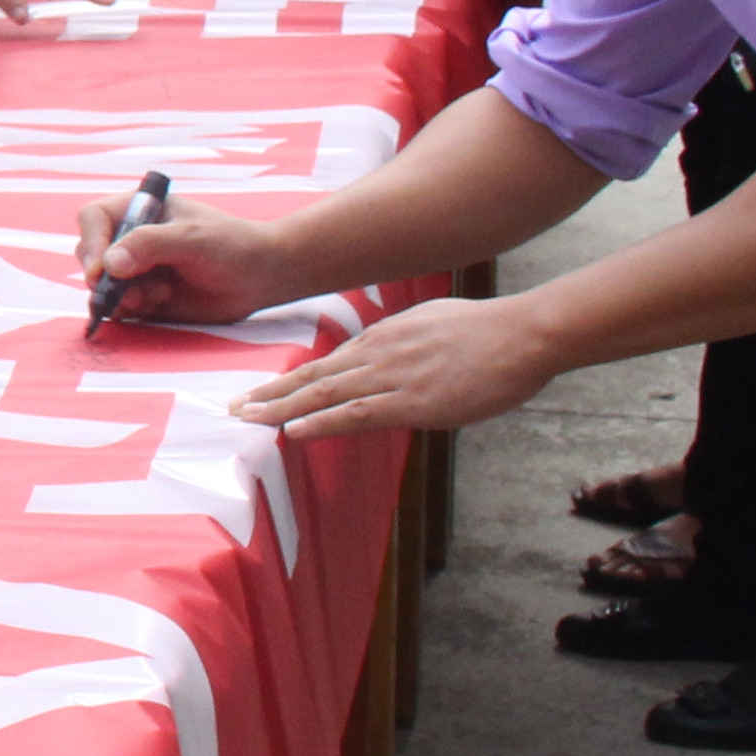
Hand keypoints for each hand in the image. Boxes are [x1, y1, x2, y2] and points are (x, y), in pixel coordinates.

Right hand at [73, 193, 311, 331]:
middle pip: (91, 254)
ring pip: (102, 285)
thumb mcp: (191, 239)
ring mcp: (135, 270)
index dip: (93, 243)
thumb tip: (109, 265)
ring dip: (122, 296)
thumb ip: (149, 245)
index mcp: (138, 211)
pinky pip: (118, 307)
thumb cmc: (231, 246)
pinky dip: (129, 310)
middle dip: (105, 277)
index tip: (102, 270)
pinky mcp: (143, 297)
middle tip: (130, 292)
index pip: (94, 219)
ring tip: (157, 296)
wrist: (260, 277)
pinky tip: (159, 304)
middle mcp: (130, 239)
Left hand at [236, 294, 562, 439]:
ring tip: (248, 420)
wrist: (522, 334)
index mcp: (383, 337)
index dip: (288, 380)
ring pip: (325, 394)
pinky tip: (294, 431)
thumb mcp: (430, 325)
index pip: (325, 363)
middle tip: (233, 409)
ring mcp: (394, 376)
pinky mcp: (414, 400)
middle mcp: (379, 353)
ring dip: (282, 409)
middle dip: (270, 394)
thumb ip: (402, 344)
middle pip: (313, 376)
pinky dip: (322, 422)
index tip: (258, 393)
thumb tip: (387, 360)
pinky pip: (358, 413)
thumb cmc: (486, 332)